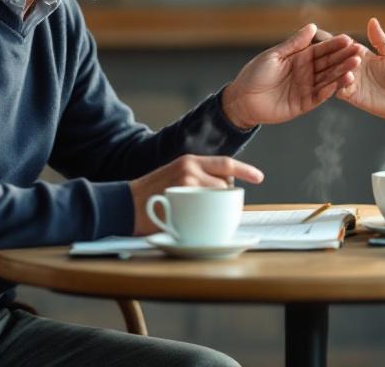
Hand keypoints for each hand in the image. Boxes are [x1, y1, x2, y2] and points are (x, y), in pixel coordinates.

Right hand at [128, 154, 263, 235]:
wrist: (124, 203)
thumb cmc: (150, 194)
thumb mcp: (174, 175)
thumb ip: (195, 178)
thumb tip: (220, 191)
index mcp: (190, 161)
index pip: (225, 163)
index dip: (245, 170)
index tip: (259, 177)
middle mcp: (190, 168)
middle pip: (224, 186)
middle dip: (223, 199)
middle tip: (210, 209)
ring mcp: (186, 184)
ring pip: (217, 199)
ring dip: (214, 210)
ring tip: (196, 214)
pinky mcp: (181, 201)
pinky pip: (205, 213)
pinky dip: (206, 220)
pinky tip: (194, 222)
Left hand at [222, 24, 360, 128]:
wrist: (242, 99)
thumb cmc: (255, 74)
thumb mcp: (274, 56)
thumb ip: (294, 44)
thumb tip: (313, 26)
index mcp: (299, 58)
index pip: (321, 50)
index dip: (335, 45)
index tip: (349, 39)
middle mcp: (306, 72)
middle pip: (328, 65)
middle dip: (344, 59)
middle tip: (359, 53)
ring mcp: (306, 88)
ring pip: (328, 80)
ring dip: (342, 74)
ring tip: (355, 68)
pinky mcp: (304, 104)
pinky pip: (320, 96)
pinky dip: (330, 90)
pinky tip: (341, 83)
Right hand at [336, 18, 384, 126]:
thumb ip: (380, 40)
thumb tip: (372, 20)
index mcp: (359, 54)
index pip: (345, 45)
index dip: (339, 41)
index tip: (334, 36)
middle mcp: (351, 66)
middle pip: (337, 58)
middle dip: (334, 54)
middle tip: (326, 48)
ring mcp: (349, 80)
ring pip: (336, 73)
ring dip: (335, 68)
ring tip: (336, 64)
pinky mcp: (349, 95)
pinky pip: (339, 88)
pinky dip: (337, 84)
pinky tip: (339, 80)